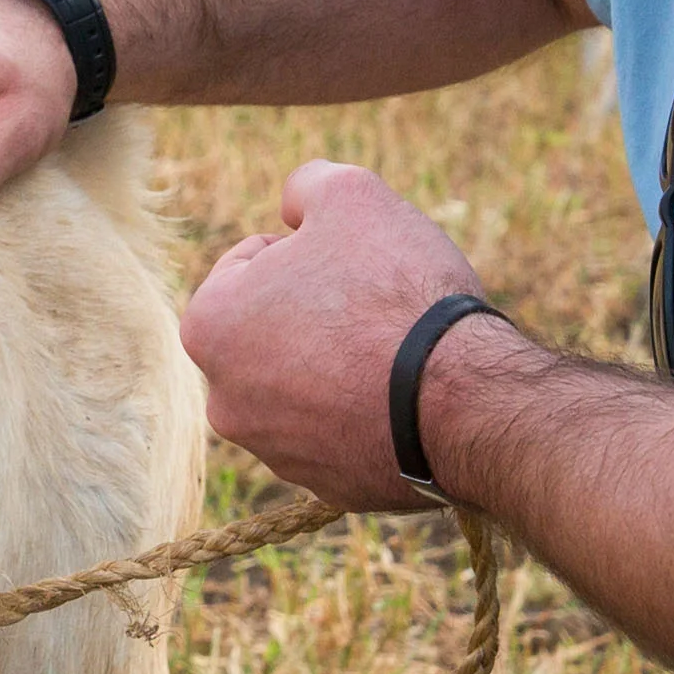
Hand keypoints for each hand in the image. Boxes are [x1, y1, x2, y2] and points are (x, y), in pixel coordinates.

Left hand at [180, 162, 499, 509]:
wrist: (464, 399)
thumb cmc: (396, 291)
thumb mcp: (350, 195)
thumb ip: (306, 185)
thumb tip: (294, 204)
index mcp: (208, 328)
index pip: (251, 264)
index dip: (308, 249)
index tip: (353, 262)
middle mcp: (226, 402)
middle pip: (273, 331)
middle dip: (316, 312)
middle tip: (375, 303)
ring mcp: (276, 453)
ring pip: (306, 385)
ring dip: (339, 363)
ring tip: (396, 352)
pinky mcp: (326, 488)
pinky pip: (342, 433)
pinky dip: (367, 413)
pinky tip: (406, 397)